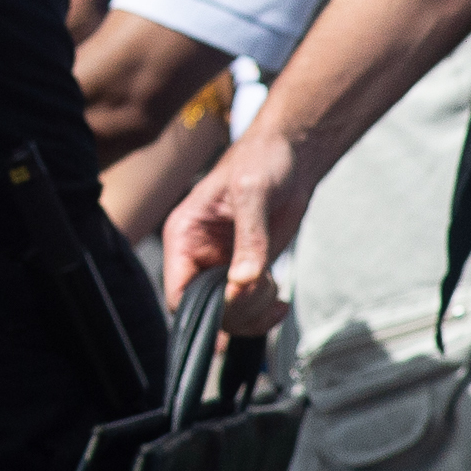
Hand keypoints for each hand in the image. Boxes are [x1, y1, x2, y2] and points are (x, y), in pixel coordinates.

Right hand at [162, 119, 308, 332]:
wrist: (292, 156)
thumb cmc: (262, 160)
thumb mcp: (252, 192)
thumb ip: (250, 238)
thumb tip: (244, 280)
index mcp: (184, 236)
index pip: (177, 293)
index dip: (206, 306)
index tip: (240, 295)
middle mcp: (199, 256)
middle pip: (205, 310)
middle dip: (238, 310)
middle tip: (266, 290)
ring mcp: (224, 266)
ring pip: (229, 315)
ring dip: (255, 314)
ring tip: (276, 291)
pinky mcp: (248, 270)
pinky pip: (250, 308)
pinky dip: (266, 313)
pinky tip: (281, 303)